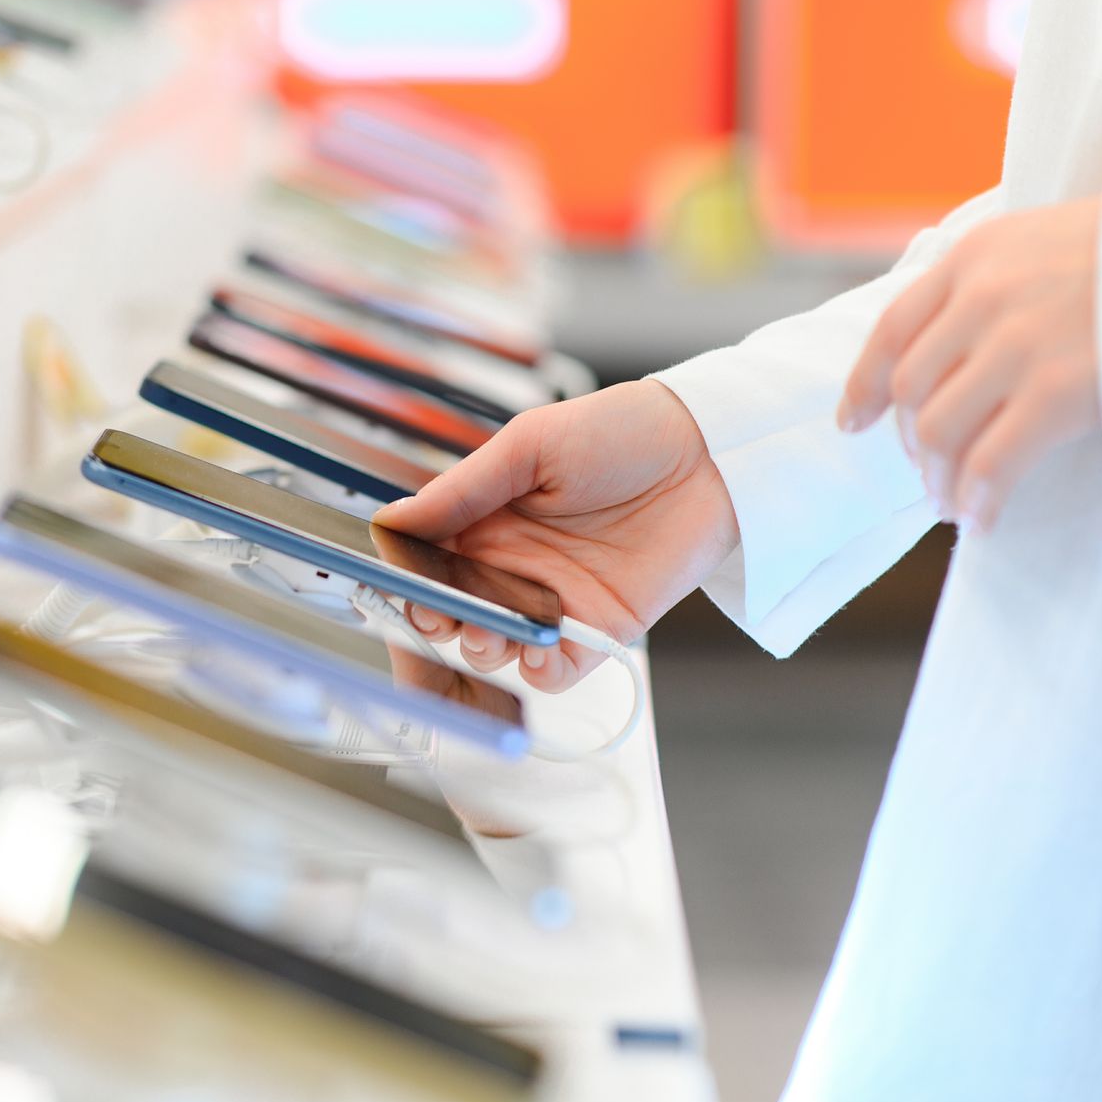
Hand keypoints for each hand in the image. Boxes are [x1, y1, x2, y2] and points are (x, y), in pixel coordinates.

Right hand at [374, 380, 737, 692]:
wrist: (708, 453)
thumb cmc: (621, 431)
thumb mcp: (529, 446)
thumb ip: (461, 490)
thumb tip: (392, 522)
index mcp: (485, 517)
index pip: (427, 558)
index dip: (407, 576)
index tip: (396, 584)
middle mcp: (511, 563)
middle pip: (452, 609)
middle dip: (436, 620)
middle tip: (440, 615)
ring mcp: (551, 600)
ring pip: (493, 645)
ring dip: (480, 646)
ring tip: (487, 630)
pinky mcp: (595, 629)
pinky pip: (551, 669)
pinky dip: (535, 669)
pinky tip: (536, 648)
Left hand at [836, 197, 1101, 531]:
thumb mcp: (1050, 236)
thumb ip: (998, 277)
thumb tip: (958, 339)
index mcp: (976, 255)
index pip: (892, 329)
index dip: (865, 385)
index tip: (854, 421)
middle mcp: (982, 298)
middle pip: (912, 389)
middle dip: (911, 442)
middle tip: (927, 472)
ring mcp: (1018, 346)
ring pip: (940, 431)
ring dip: (938, 479)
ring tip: (950, 504)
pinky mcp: (1060, 392)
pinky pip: (990, 462)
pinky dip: (977, 499)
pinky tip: (980, 520)